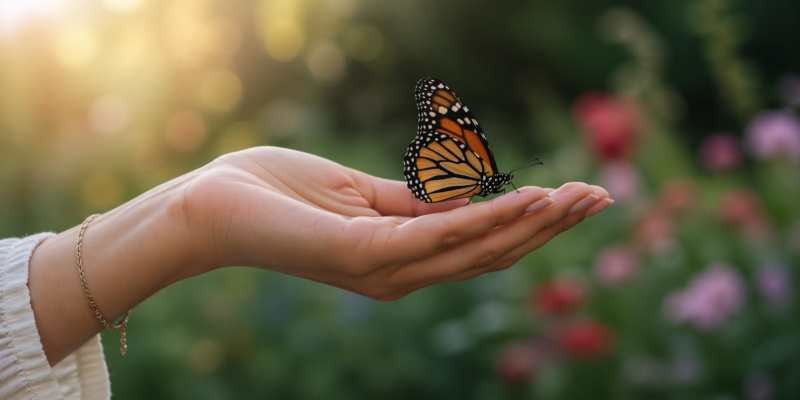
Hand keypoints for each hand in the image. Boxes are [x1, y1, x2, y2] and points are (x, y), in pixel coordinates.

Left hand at [183, 147, 612, 300]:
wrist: (213, 205)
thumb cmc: (281, 194)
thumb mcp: (359, 194)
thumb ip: (412, 202)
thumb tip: (463, 196)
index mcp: (401, 259)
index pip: (479, 246)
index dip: (530, 225)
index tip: (576, 197)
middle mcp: (401, 275)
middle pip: (490, 253)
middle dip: (549, 228)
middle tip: (601, 196)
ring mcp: (385, 270)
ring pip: (476, 248)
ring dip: (533, 223)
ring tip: (579, 197)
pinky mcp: (366, 255)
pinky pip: (440, 235)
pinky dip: (489, 218)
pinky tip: (528, 200)